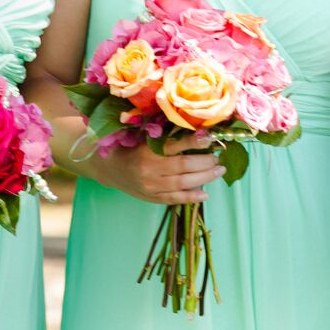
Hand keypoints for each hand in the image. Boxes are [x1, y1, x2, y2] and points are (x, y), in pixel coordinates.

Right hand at [85, 130, 224, 204]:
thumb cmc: (131, 147)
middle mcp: (150, 170)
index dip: (194, 142)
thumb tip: (196, 130)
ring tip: (218, 171)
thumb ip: (166, 135)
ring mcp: (151, 186)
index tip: (210, 139)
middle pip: (183, 167)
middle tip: (219, 158)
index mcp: (147, 151)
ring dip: (204, 178)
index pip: (175, 146)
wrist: (110, 168)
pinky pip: (174, 199)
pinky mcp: (151, 198)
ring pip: (182, 184)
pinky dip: (191, 197)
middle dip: (205, 163)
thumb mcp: (145, 137)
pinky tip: (205, 194)